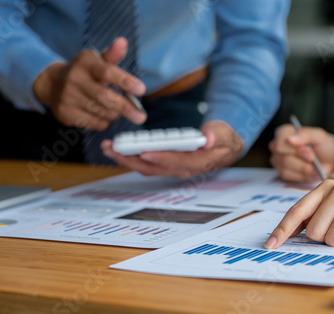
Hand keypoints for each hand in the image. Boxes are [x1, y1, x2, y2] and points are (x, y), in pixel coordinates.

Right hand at [32, 37, 145, 129]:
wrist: (52, 84)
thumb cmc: (84, 72)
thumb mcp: (96, 60)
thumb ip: (112, 54)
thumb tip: (123, 42)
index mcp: (85, 62)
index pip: (107, 72)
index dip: (126, 82)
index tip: (141, 90)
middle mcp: (74, 78)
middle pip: (105, 97)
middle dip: (126, 108)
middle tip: (140, 117)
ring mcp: (68, 96)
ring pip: (102, 112)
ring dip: (115, 114)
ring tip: (116, 109)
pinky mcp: (65, 112)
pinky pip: (94, 123)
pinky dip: (104, 122)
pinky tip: (102, 115)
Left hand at [100, 120, 243, 177]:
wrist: (224, 147)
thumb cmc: (223, 140)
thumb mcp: (225, 134)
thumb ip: (217, 136)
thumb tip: (207, 139)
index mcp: (198, 162)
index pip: (177, 162)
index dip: (160, 158)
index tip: (145, 152)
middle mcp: (183, 169)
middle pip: (155, 168)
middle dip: (132, 159)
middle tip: (113, 148)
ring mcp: (173, 168)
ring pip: (146, 167)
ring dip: (126, 159)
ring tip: (108, 148)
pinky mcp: (166, 164)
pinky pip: (146, 164)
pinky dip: (130, 157)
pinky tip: (118, 150)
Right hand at [269, 124, 333, 182]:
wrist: (328, 161)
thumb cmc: (321, 146)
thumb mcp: (319, 136)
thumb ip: (305, 134)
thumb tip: (289, 139)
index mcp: (284, 132)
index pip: (280, 144)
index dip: (295, 150)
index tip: (310, 151)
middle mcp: (277, 146)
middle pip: (283, 158)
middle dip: (302, 161)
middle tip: (314, 159)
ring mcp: (278, 160)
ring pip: (286, 169)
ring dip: (304, 169)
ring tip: (314, 166)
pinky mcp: (281, 172)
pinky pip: (289, 177)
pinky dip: (302, 175)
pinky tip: (309, 171)